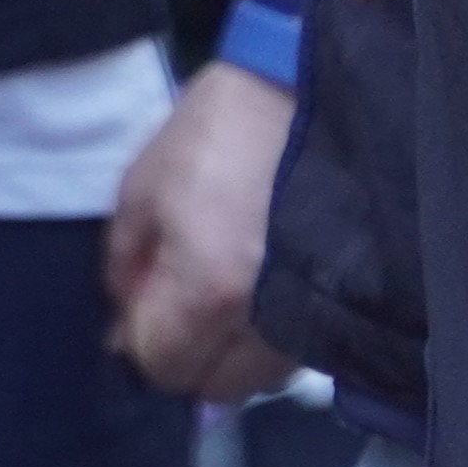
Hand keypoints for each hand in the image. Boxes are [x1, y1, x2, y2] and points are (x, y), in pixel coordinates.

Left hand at [103, 59, 297, 400]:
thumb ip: (125, 262)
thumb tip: (123, 317)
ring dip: (237, 349)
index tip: (145, 303)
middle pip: (216, 387)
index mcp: (206, 290)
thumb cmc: (223, 122)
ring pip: (263, 374)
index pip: (162, 367)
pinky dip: (276, 330)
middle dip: (192, 354)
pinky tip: (267, 283)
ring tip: (230, 291)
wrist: (313, 79)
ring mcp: (311, 311)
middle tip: (185, 301)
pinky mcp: (344, 295)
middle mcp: (263, 318)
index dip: (143, 341)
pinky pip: (300, 344)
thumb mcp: (144, 184)